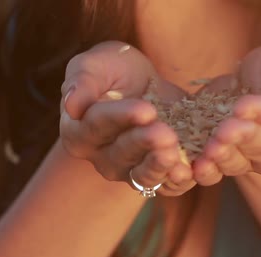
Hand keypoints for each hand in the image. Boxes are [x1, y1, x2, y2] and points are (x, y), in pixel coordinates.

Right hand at [59, 41, 195, 195]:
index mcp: (79, 132)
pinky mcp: (157, 176)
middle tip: (165, 132)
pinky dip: (178, 182)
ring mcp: (130, 171)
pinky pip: (166, 187)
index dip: (121, 118)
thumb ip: (82, 81)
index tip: (145, 109)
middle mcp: (102, 158)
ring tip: (175, 151)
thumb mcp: (95, 64)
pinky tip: (189, 171)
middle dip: (145, 143)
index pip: (98, 126)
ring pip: (144, 176)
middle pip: (123, 154)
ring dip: (160, 165)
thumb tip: (71, 104)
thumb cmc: (112, 71)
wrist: (143, 83)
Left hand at [192, 44, 260, 184]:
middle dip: (243, 137)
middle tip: (224, 130)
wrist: (245, 85)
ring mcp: (258, 164)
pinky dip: (208, 171)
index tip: (243, 105)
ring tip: (211, 148)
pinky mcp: (233, 167)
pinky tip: (198, 167)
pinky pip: (219, 173)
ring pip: (241, 163)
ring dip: (224, 156)